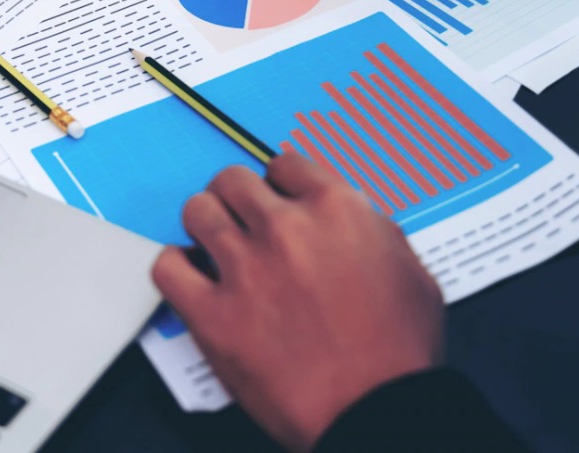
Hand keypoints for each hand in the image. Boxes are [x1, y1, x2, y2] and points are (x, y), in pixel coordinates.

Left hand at [152, 153, 443, 451]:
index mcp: (336, 210)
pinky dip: (175, 267)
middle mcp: (286, 228)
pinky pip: (168, 266)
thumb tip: (346, 215)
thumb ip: (372, 230)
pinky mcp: (212, 314)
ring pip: (197, 211)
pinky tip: (190, 277)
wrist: (379, 414)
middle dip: (236, 199)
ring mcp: (245, 269)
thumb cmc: (400, 355)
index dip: (278, 184)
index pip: (283, 164)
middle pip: (232, 180)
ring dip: (204, 224)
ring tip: (213, 246)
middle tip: (240, 223)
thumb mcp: (411, 271)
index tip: (276, 202)